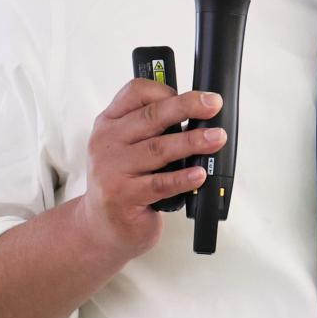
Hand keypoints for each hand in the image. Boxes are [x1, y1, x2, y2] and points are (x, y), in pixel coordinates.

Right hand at [74, 79, 225, 260]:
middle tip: (213, 105)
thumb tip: (199, 115)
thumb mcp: (126, 148)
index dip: (165, 90)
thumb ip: (150, 130)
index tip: (193, 95)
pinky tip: (199, 174)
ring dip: (192, 142)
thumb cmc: (122, 182)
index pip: (135, 93)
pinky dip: (183, 178)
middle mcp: (106, 142)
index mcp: (109, 123)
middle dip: (186, 107)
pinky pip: (159, 184)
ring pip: (158, 149)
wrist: (100, 228)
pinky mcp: (123, 197)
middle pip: (151, 116)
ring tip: (216, 138)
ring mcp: (111, 170)